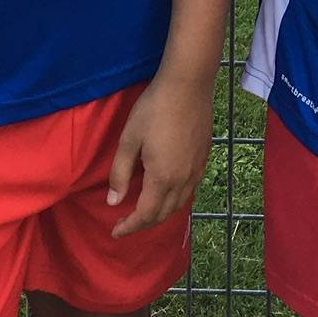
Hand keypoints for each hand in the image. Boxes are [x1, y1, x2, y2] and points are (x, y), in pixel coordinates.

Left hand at [107, 71, 210, 237]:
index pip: (145, 215)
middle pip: (164, 214)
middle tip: (126, 223)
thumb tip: (114, 202)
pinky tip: (167, 190)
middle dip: (144, 224)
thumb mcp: (129, 140)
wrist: (188, 84)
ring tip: (145, 211)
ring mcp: (197, 169)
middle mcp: (183, 179)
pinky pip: (190, 189)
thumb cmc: (153, 109)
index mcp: (162, 177)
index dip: (129, 227)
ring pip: (180, 204)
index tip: (115, 231)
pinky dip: (176, 199)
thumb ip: (120, 174)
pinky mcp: (204, 158)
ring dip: (161, 213)